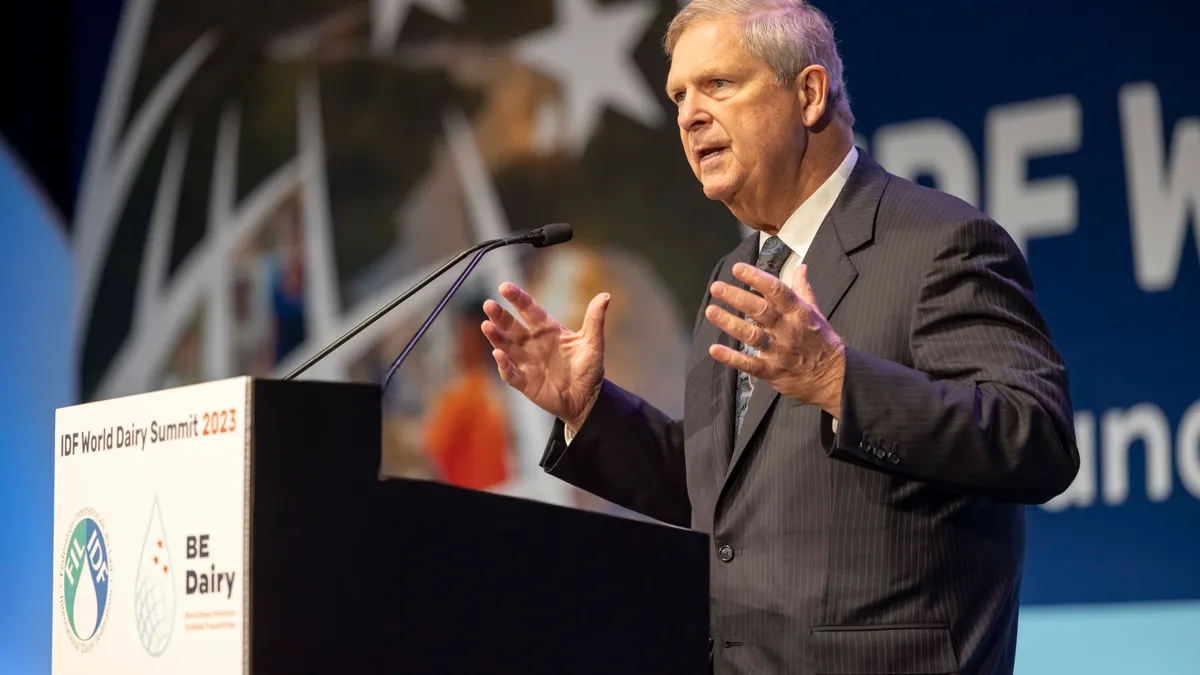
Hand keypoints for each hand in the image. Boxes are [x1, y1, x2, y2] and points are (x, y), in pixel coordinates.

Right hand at [481, 282, 610, 428]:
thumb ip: (595, 319)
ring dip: (496, 338)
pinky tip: (498, 355)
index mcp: (548, 331)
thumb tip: (605, 296)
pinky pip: (511, 373)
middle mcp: (533, 344)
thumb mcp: (593, 343)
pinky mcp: (525, 382)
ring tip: (486, 326)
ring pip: (507, 347)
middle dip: (500, 317)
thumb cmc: (589, 368)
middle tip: (489, 305)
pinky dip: (504, 365)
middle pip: (513, 327)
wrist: (588, 399)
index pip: (530, 311)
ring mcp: (527, 363)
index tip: (505, 287)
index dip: (518, 299)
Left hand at [704, 263, 844, 416]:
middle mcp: (788, 330)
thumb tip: (801, 267)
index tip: (738, 268)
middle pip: (760, 310)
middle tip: (716, 287)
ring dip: (730, 323)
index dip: (757, 278)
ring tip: (711, 311)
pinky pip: (749, 364)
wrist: (834, 378)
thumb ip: (803, 290)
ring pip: (752, 335)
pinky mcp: (772, 371)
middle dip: (737, 297)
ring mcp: (779, 351)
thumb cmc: (822, 342)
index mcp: (799, 313)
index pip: (777, 290)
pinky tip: (714, 349)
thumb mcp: (816, 313)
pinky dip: (731, 358)